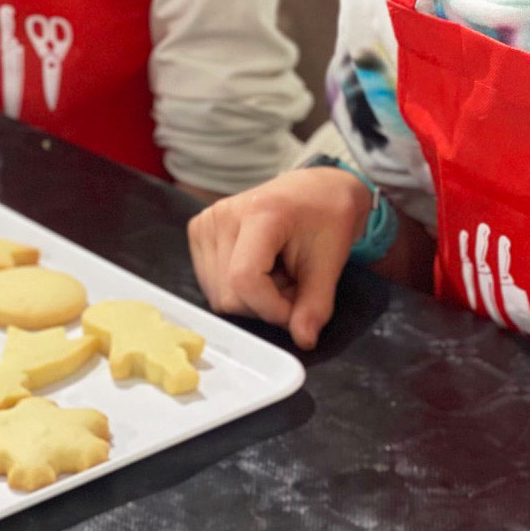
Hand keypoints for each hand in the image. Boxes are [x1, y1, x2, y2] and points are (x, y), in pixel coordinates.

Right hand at [187, 167, 367, 348]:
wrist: (314, 190)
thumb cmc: (326, 219)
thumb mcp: (331, 262)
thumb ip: (316, 305)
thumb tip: (303, 340)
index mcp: (260, 213)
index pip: (244, 279)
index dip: (271, 308)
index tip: (297, 307)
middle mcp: (224, 214)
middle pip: (229, 294)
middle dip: (265, 306)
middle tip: (292, 285)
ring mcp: (206, 221)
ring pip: (218, 296)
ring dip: (251, 300)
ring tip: (276, 275)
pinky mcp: (198, 231)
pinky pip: (211, 286)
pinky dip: (237, 291)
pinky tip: (258, 270)